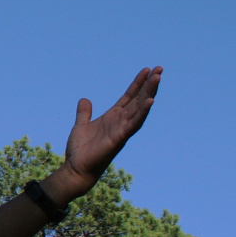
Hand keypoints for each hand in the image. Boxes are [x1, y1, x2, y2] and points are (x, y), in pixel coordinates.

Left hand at [47, 66, 161, 202]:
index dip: (138, 83)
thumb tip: (85, 99)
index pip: (129, 96)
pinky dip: (142, 113)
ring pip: (140, 108)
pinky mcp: (120, 138)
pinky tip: (150, 101)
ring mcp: (122, 129)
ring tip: (157, 78)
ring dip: (149, 93)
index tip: (148, 69)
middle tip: (160, 68)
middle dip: (149, 84)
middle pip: (139, 99)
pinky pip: (134, 124)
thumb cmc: (81, 150)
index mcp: (113, 116)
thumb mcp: (81, 125)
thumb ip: (84, 113)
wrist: (76, 168)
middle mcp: (121, 121)